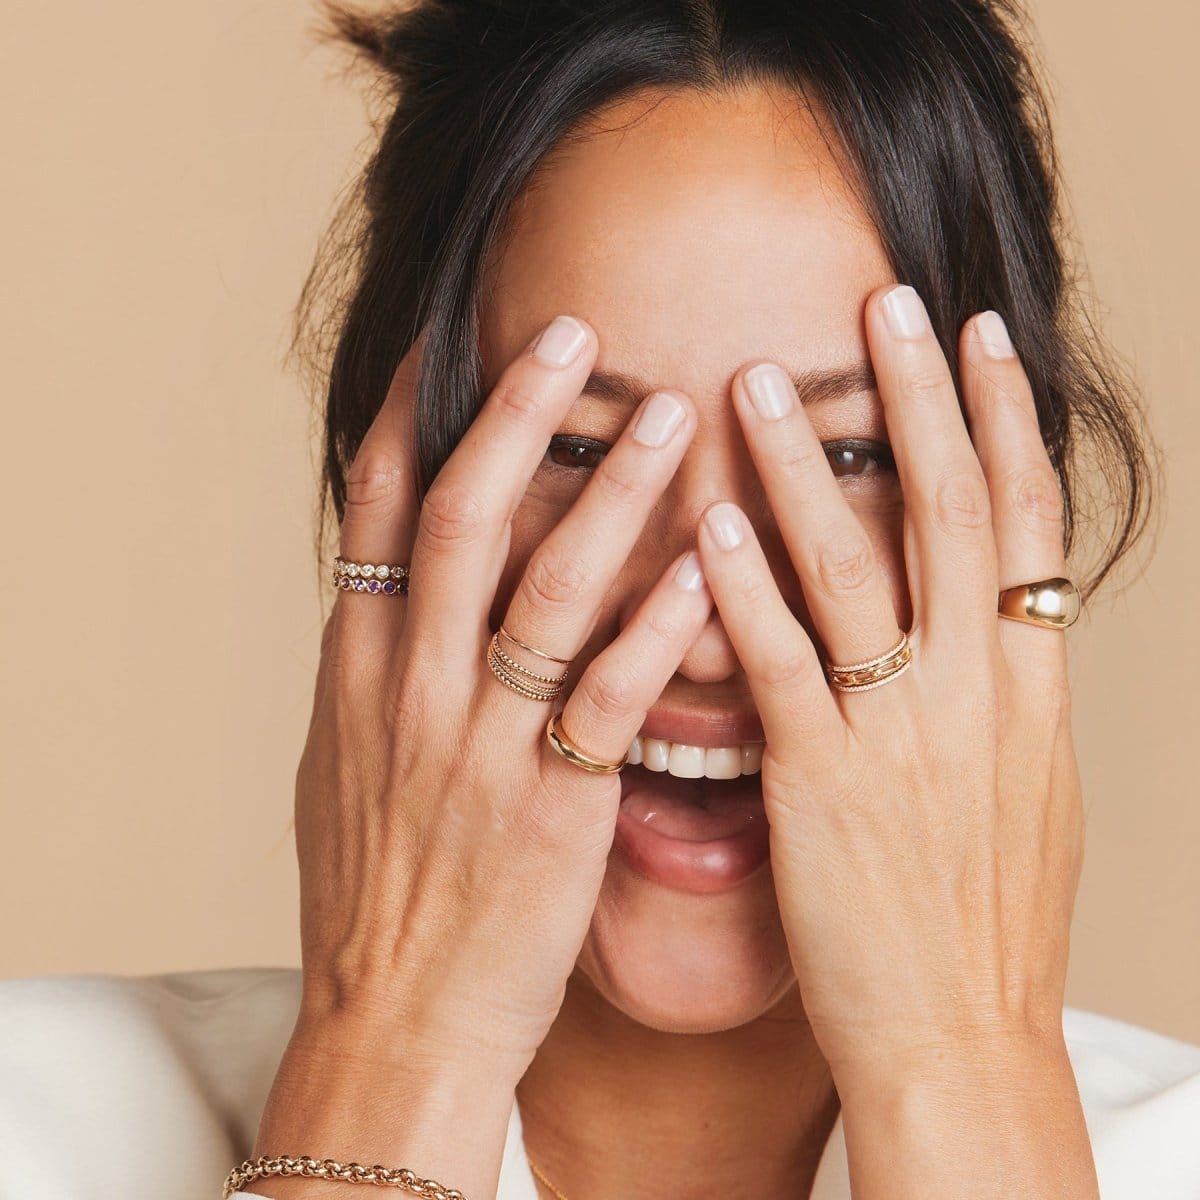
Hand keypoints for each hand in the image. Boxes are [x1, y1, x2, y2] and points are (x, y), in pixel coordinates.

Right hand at [292, 315, 710, 1075]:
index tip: (450, 334)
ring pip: (547, 588)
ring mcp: (481, 745)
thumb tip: (388, 598)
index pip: (376, 511)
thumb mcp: (345, 769)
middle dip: (515, 416)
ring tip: (673, 414)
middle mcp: (412, 690)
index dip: (407, 411)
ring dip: (612, 494)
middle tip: (574, 331)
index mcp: (359, 672)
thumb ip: (374, 676)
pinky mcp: (552, 807)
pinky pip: (612, 696)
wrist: (392, 1021)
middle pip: (462, 519)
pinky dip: (661, 623)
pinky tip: (714, 562)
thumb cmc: (376, 898)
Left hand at [693, 284, 1083, 1079]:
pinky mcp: (823, 786)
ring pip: (860, 569)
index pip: (1028, 523)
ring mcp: (901, 735)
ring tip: (759, 380)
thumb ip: (996, 699)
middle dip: (922, 401)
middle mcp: (977, 695)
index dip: (1007, 421)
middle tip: (886, 303)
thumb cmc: (984, 927)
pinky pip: (784, 666)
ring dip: (808, 466)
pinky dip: (746, 589)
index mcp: (1030, 691)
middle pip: (954, 514)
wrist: (962, 1041)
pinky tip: (710, 522)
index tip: (979, 336)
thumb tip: (983, 625)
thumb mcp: (1022, 796)